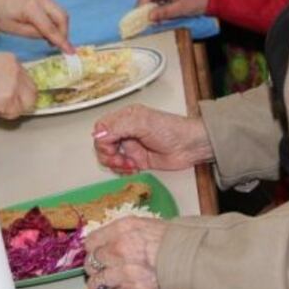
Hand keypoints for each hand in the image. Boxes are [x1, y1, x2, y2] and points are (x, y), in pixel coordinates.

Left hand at [0, 0, 72, 51]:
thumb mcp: (12, 29)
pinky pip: (51, 5)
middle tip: (56, 45)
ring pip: (58, 9)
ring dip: (58, 24)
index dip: (61, 41)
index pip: (50, 28)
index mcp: (30, 7)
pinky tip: (42, 24)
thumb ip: (33, 34)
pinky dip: (52, 16)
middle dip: (63, 32)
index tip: (71, 52)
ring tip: (47, 36)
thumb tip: (50, 37)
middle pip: (62, 15)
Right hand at [0, 53, 35, 117]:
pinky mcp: (9, 98)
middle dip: (22, 102)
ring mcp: (14, 84)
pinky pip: (15, 112)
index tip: (15, 97)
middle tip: (9, 106)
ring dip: (14, 109)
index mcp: (12, 60)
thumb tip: (13, 86)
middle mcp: (16, 70)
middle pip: (32, 92)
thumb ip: (5, 72)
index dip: (21, 91)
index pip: (27, 79)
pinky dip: (6, 114)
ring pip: (26, 104)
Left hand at [84, 217, 167, 288]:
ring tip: (104, 284)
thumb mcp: (145, 225)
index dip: (93, 249)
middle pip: (92, 261)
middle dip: (95, 266)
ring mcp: (124, 270)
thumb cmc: (171, 240)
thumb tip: (107, 241)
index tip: (97, 253)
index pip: (91, 241)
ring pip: (96, 281)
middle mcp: (119, 248)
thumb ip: (123, 232)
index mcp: (123, 229)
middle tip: (102, 269)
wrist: (191, 258)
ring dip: (99, 283)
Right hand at [92, 104, 213, 173]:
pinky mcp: (137, 160)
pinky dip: (123, 170)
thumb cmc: (172, 130)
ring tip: (130, 165)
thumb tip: (98, 134)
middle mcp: (126, 131)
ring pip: (110, 157)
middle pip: (103, 144)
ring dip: (116, 164)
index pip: (102, 128)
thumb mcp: (143, 123)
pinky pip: (121, 167)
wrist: (190, 146)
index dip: (103, 141)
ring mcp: (131, 146)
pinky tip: (134, 169)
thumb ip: (119, 127)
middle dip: (108, 155)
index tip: (112, 148)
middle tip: (120, 160)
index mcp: (125, 117)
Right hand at [138, 0, 208, 20]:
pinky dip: (156, 0)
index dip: (141, 3)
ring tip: (149, 14)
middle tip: (141, 15)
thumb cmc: (199, 0)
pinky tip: (158, 9)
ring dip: (149, 1)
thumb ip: (164, 12)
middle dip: (143, 2)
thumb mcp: (181, 9)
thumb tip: (149, 17)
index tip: (137, 15)